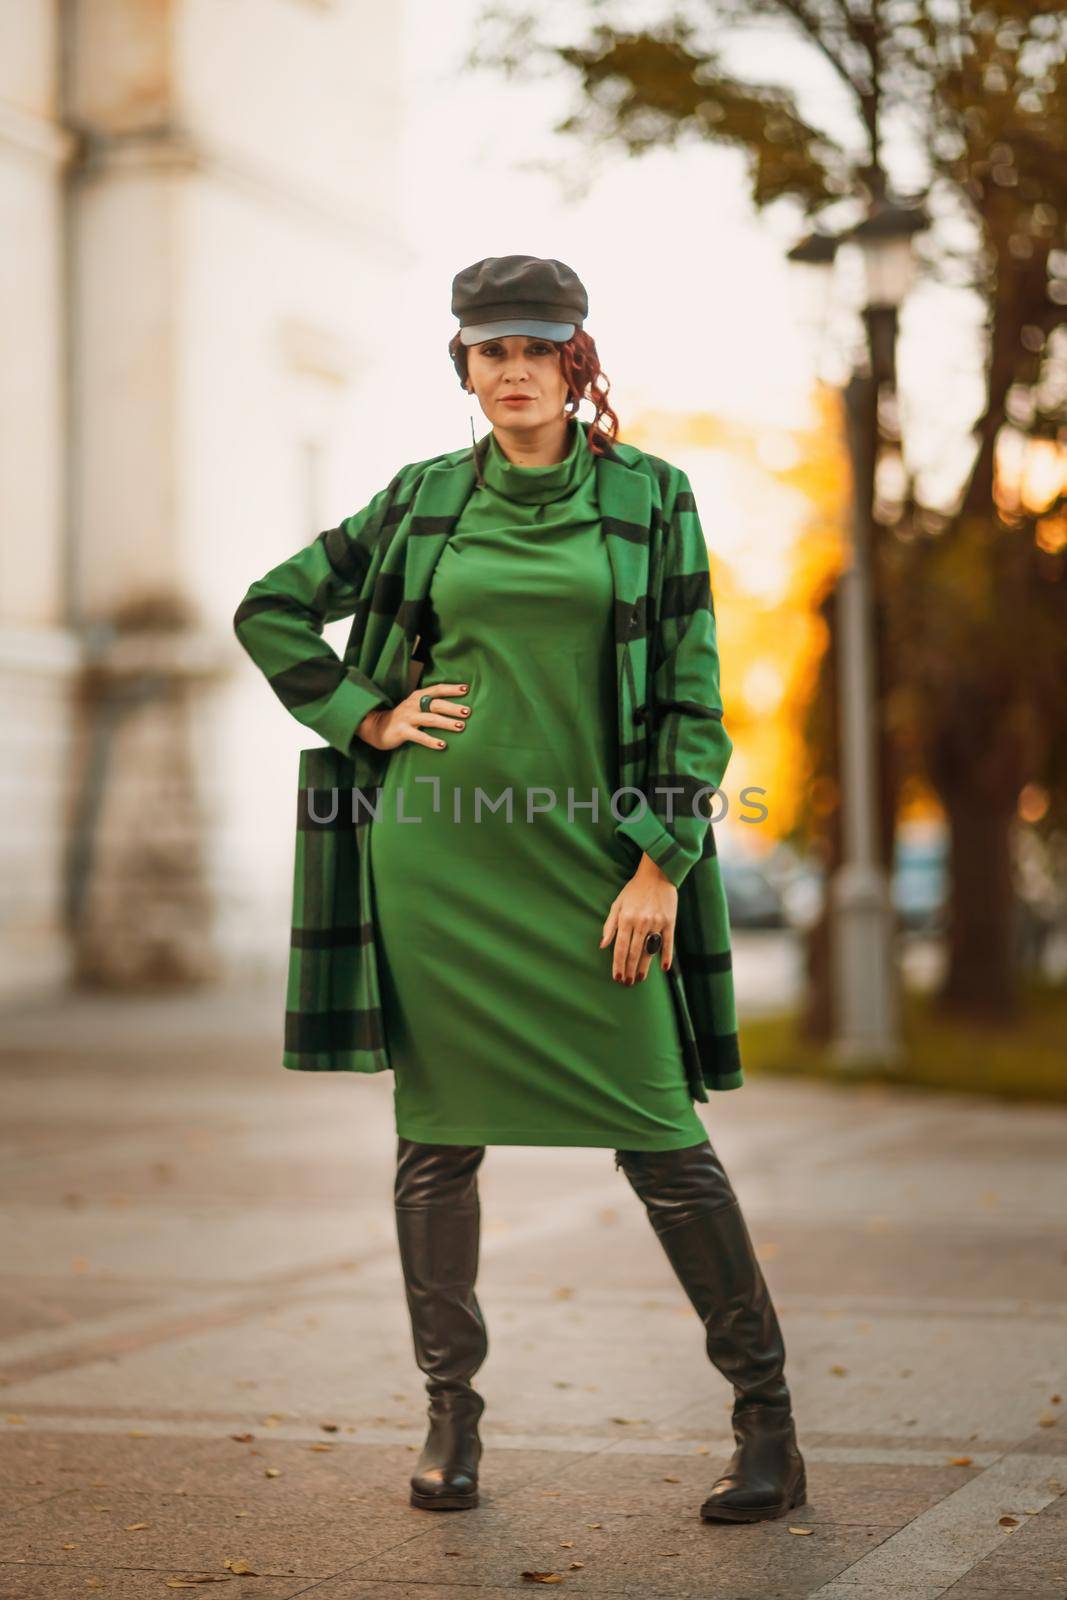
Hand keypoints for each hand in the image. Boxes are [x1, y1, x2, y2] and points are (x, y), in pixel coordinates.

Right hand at [357, 681, 470, 751]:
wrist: (376, 727)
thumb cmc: (402, 718)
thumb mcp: (414, 707)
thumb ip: (429, 704)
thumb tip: (454, 707)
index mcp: (417, 696)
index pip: (436, 689)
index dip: (451, 689)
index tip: (466, 688)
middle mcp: (413, 705)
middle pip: (436, 704)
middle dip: (453, 707)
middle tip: (468, 711)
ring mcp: (407, 718)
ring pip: (430, 719)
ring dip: (447, 723)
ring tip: (461, 727)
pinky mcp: (402, 731)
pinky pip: (419, 737)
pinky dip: (431, 741)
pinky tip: (442, 745)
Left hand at [600, 855, 676, 983]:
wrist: (657, 874)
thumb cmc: (634, 890)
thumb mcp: (617, 904)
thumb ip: (609, 925)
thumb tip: (602, 945)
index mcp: (626, 919)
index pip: (620, 948)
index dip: (617, 964)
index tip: (616, 977)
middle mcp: (641, 922)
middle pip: (634, 953)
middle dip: (629, 970)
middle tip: (627, 982)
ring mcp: (657, 922)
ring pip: (649, 950)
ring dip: (644, 967)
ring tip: (639, 979)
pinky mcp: (670, 921)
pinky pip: (668, 942)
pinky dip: (666, 956)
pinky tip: (663, 967)